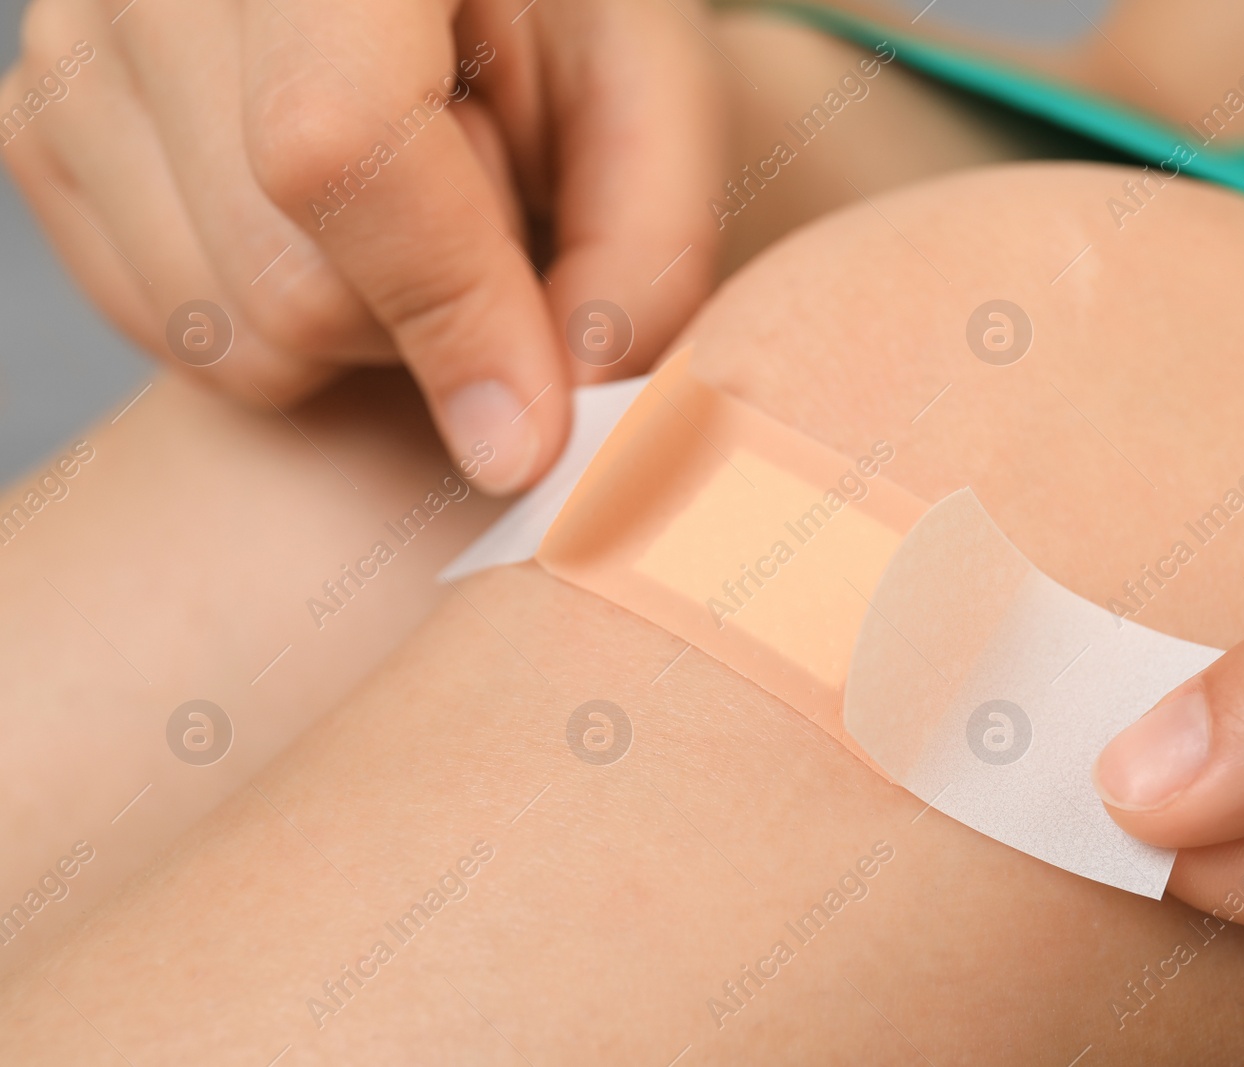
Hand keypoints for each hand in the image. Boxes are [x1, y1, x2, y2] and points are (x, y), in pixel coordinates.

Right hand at [1, 0, 722, 491]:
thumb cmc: (559, 15)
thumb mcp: (648, 95)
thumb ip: (637, 253)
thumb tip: (524, 436)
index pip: (337, 148)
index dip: (451, 312)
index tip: (532, 428)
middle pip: (287, 285)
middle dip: (427, 320)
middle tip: (489, 227)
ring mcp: (74, 48)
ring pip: (226, 333)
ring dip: (358, 325)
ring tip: (413, 207)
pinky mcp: (44, 127)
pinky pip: (172, 331)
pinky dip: (277, 324)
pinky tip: (334, 228)